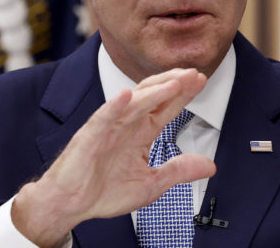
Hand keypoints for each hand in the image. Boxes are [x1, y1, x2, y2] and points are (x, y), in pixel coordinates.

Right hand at [11, 68, 214, 246]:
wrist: (70, 205)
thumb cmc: (103, 192)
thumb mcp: (152, 183)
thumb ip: (179, 171)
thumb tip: (210, 165)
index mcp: (141, 133)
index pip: (166, 107)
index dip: (184, 94)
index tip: (201, 80)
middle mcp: (126, 125)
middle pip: (152, 96)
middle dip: (173, 84)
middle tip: (194, 74)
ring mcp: (108, 128)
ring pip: (133, 103)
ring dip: (154, 91)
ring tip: (174, 82)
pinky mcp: (89, 137)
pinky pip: (102, 118)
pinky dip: (115, 106)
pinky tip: (127, 95)